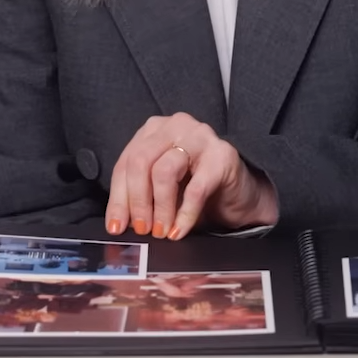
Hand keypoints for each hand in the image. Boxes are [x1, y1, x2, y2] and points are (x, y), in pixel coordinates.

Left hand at [104, 112, 277, 238]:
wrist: (240, 193)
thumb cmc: (197, 188)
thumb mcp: (162, 188)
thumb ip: (140, 196)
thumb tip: (117, 223)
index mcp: (154, 130)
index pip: (126, 162)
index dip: (118, 198)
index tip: (116, 227)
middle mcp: (175, 126)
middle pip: (140, 162)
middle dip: (137, 202)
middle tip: (142, 229)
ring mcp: (200, 137)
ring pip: (164, 171)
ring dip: (160, 208)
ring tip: (161, 231)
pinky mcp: (222, 155)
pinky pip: (196, 188)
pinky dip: (184, 214)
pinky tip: (179, 230)